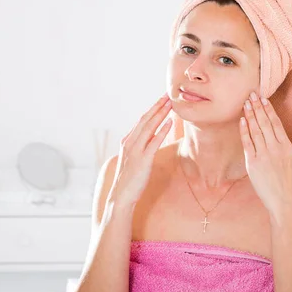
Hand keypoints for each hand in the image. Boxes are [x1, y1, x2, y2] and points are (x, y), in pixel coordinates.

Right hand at [107, 93, 172, 208]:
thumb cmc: (129, 179)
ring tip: (170, 103)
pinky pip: (153, 142)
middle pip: (145, 119)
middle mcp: (130, 143)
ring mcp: (135, 151)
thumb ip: (141, 147)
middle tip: (168, 94)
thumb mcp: (134, 159)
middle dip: (157, 106)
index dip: (152, 108)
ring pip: (149, 127)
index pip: (142, 120)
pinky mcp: (143, 160)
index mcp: (128, 141)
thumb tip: (152, 137)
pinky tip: (169, 122)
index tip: (162, 99)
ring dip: (160, 113)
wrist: (121, 196)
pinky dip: (161, 131)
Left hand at [239, 92, 291, 219]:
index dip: (269, 110)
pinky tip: (242, 120)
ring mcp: (263, 155)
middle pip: (265, 123)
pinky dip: (244, 131)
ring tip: (246, 103)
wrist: (284, 201)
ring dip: (250, 115)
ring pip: (256, 131)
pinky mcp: (253, 163)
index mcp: (287, 147)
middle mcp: (275, 148)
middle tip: (251, 94)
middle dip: (258, 108)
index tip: (264, 99)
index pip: (276, 123)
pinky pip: (247, 143)